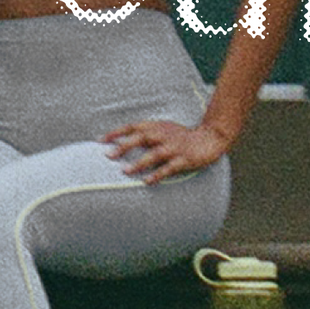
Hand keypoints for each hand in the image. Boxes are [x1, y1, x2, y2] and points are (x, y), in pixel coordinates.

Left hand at [104, 120, 229, 182]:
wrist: (209, 138)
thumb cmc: (180, 136)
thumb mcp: (162, 129)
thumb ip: (144, 134)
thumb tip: (120, 143)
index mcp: (156, 126)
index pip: (132, 127)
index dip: (116, 133)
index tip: (100, 140)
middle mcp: (163, 135)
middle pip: (140, 138)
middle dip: (123, 146)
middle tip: (108, 155)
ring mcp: (173, 147)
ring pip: (153, 154)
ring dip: (138, 163)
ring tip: (125, 171)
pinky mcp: (184, 159)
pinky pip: (168, 168)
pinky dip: (157, 174)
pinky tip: (147, 182)